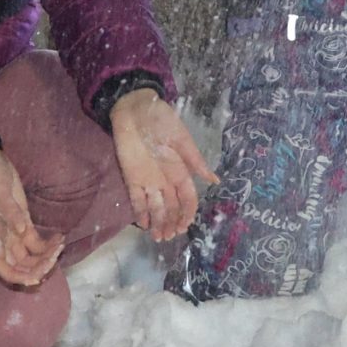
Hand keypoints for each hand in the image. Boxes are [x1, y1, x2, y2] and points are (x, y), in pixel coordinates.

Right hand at [0, 143, 63, 287]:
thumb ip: (11, 213)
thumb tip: (23, 231)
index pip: (0, 267)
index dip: (16, 277)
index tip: (34, 279)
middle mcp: (4, 239)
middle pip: (20, 265)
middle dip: (38, 268)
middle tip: (55, 258)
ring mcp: (15, 232)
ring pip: (31, 256)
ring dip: (46, 257)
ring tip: (60, 246)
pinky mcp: (24, 223)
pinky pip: (37, 242)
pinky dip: (49, 244)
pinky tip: (60, 238)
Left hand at [109, 89, 216, 240]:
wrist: (135, 109)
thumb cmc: (162, 120)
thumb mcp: (182, 139)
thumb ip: (195, 160)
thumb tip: (214, 180)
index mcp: (180, 171)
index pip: (187, 198)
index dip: (187, 213)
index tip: (185, 225)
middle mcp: (165, 180)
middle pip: (171, 207)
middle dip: (172, 223)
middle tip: (169, 237)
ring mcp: (148, 181)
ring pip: (155, 208)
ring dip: (158, 223)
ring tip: (158, 237)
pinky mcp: (131, 178)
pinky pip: (136, 200)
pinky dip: (140, 213)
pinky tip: (144, 225)